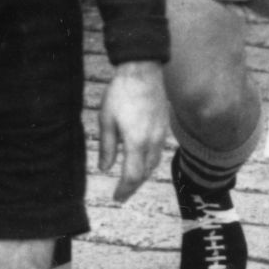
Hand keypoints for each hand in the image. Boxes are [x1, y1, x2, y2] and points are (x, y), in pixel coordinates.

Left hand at [99, 59, 169, 203]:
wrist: (143, 71)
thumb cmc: (121, 93)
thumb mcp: (106, 120)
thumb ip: (107, 147)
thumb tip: (104, 168)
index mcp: (136, 141)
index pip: (132, 175)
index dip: (124, 190)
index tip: (116, 197)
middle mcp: (152, 141)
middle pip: (145, 173)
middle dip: (133, 186)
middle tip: (122, 194)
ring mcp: (161, 134)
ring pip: (154, 164)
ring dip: (142, 175)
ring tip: (130, 181)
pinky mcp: (164, 127)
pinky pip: (158, 152)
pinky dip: (149, 163)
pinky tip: (141, 161)